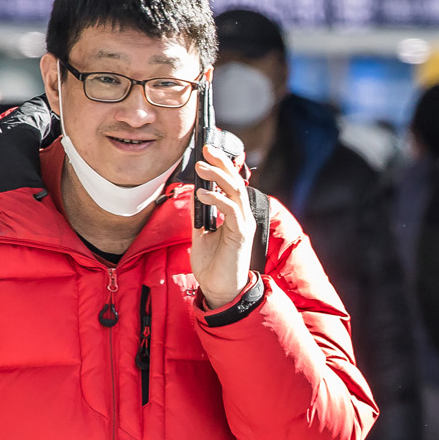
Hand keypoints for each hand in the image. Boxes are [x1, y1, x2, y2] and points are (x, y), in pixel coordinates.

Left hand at [190, 145, 256, 308]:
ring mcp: (243, 224)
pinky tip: (202, 194)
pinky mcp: (241, 235)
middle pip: (235, 181)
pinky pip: (231, 211)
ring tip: (201, 167)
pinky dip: (217, 200)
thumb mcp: (201, 233)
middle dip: (221, 163)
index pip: (230, 183)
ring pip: (235, 192)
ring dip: (218, 177)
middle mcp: (242, 216)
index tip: (207, 150)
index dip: (222, 165)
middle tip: (206, 149)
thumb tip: (194, 193)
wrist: (220, 290)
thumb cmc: (213, 264)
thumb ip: (201, 214)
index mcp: (234, 214)